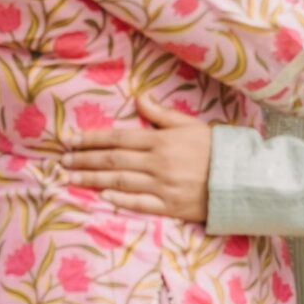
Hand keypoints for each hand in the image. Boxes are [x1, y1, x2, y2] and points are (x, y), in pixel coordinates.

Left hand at [67, 94, 212, 222]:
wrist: (241, 178)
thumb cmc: (215, 149)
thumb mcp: (189, 125)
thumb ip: (161, 114)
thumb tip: (140, 97)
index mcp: (161, 141)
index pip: (118, 138)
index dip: (92, 139)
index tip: (71, 141)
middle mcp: (158, 162)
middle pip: (113, 160)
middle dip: (85, 160)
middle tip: (62, 161)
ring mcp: (163, 186)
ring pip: (120, 182)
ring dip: (93, 180)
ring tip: (71, 178)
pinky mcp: (171, 206)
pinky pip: (140, 203)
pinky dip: (120, 200)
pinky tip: (102, 196)